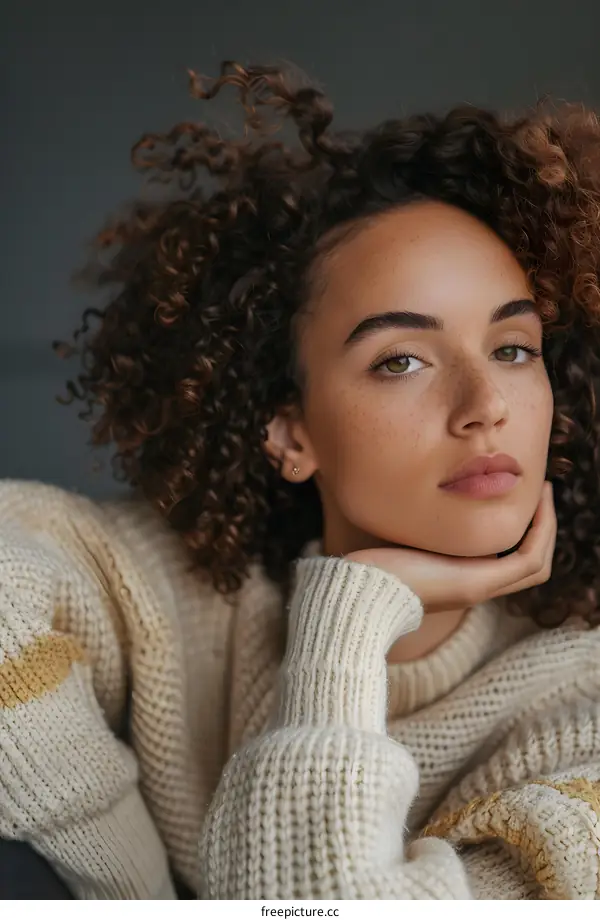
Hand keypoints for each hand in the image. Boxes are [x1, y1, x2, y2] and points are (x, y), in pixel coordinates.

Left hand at [346, 481, 555, 613]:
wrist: (358, 591)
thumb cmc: (370, 567)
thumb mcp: (402, 542)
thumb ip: (422, 529)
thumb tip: (420, 497)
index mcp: (460, 579)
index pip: (508, 563)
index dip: (524, 534)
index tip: (522, 499)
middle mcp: (475, 587)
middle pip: (531, 567)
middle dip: (542, 529)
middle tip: (543, 493)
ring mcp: (479, 587)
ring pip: (536, 564)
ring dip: (546, 527)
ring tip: (545, 493)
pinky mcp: (476, 583)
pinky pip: (528, 560)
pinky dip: (539, 532)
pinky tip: (538, 505)